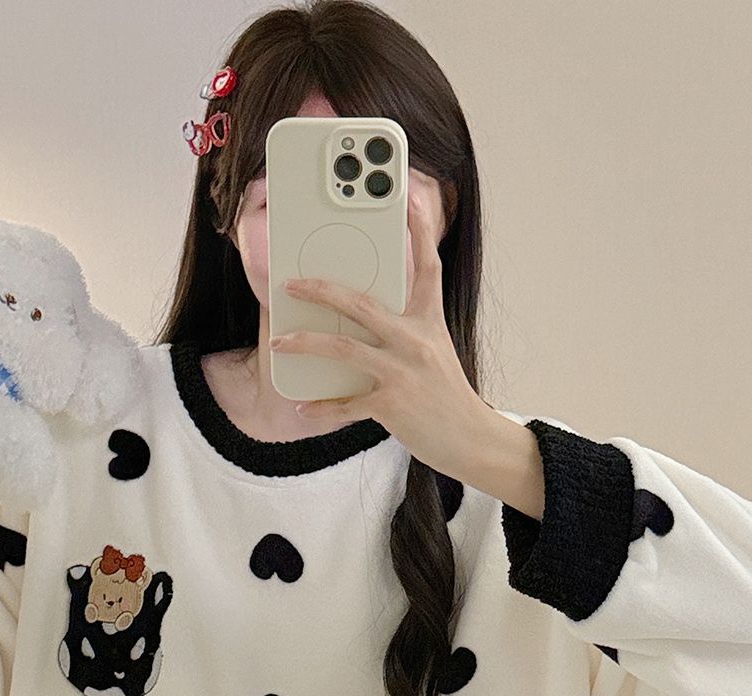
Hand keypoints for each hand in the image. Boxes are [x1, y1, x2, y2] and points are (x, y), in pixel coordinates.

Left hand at [268, 185, 496, 479]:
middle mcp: (416, 341)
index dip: (419, 231)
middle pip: (361, 303)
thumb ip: (405, 333)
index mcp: (429, 322)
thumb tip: (359, 322)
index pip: (427, 267)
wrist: (470, 439)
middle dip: (321, 289)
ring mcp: (403, 372)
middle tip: (291, 283)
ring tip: (281, 342)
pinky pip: (346, 404)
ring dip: (306, 343)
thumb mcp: (434, 353)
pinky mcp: (391, 405)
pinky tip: (304, 408)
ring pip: (343, 347)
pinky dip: (322, 408)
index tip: (407, 199)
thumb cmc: (447, 396)